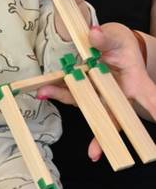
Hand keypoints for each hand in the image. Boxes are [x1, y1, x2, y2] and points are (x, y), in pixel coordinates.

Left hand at [37, 23, 155, 160]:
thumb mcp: (117, 38)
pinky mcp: (86, 92)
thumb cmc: (120, 44)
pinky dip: (57, 92)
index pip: (151, 101)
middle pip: (116, 118)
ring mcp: (102, 96)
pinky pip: (72, 95)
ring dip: (66, 102)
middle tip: (94, 153)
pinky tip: (44, 90)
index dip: (154, 112)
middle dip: (104, 137)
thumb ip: (106, 38)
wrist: (111, 43)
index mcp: (137, 83)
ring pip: (88, 108)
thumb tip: (94, 35)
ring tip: (47, 96)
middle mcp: (121, 96)